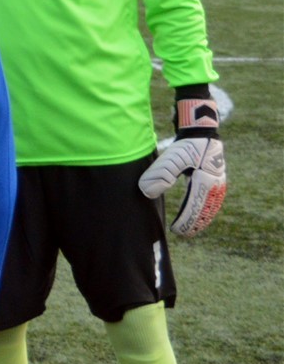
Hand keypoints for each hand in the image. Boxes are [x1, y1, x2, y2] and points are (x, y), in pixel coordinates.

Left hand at [140, 87, 226, 235]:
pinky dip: (206, 209)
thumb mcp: (172, 158)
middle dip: (194, 223)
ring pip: (210, 205)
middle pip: (205, 210)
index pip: (195, 208)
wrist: (201, 129)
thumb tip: (146, 192)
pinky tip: (198, 213)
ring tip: (191, 229)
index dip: (185, 221)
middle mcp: (215, 185)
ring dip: (201, 218)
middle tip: (182, 234)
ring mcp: (217, 181)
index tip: (176, 230)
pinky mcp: (214, 178)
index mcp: (205, 182)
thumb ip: (160, 174)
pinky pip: (211, 199)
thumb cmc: (186, 144)